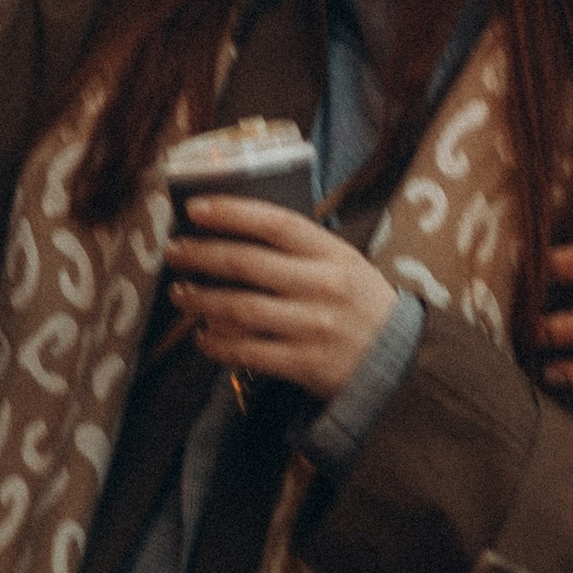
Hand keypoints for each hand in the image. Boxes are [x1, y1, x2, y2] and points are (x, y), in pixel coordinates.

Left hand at [166, 199, 400, 400]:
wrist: (399, 361)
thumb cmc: (361, 304)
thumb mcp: (344, 263)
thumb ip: (300, 249)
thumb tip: (235, 230)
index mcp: (333, 254)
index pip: (276, 223)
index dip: (232, 212)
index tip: (195, 208)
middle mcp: (323, 286)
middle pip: (248, 264)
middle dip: (201, 254)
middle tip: (173, 250)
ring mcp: (314, 326)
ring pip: (241, 309)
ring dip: (202, 300)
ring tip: (179, 294)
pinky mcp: (306, 364)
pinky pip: (249, 351)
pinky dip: (218, 343)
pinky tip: (203, 337)